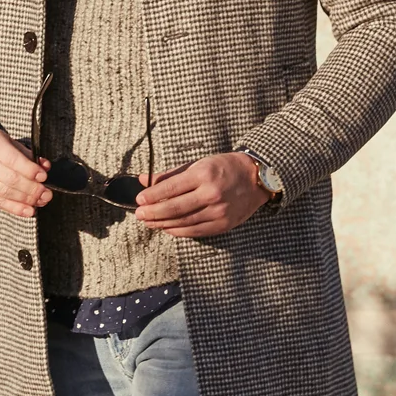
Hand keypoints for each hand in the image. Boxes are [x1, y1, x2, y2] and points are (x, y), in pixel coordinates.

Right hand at [0, 128, 51, 217]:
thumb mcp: (7, 142)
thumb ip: (26, 154)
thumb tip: (44, 167)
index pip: (12, 159)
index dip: (29, 170)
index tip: (43, 177)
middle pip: (10, 179)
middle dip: (31, 188)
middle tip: (46, 193)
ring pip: (4, 193)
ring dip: (26, 199)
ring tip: (41, 201)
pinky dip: (15, 208)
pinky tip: (28, 210)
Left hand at [134, 152, 270, 236]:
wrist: (256, 178)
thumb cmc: (224, 167)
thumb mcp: (198, 164)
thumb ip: (171, 175)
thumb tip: (144, 180)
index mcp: (203, 174)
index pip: (171, 188)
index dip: (152, 196)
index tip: (139, 200)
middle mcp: (211, 194)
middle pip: (174, 208)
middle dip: (153, 213)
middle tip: (139, 215)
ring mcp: (218, 211)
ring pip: (183, 222)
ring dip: (162, 224)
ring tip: (149, 222)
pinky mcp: (223, 224)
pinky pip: (195, 231)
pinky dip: (178, 231)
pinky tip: (167, 228)